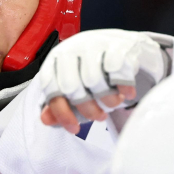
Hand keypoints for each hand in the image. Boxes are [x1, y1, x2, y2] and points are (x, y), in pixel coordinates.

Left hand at [36, 30, 171, 133]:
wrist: (120, 44)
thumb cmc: (92, 68)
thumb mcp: (72, 83)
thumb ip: (58, 103)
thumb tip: (46, 119)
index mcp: (56, 59)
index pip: (50, 87)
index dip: (61, 112)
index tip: (74, 129)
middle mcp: (71, 48)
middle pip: (72, 87)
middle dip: (88, 109)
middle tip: (100, 117)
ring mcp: (93, 44)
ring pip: (94, 81)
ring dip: (108, 100)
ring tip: (114, 104)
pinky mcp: (116, 45)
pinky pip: (117, 71)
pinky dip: (124, 87)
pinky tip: (127, 93)